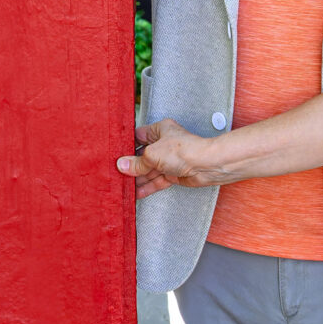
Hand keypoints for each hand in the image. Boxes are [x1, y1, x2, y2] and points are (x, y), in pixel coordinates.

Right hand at [116, 118, 231, 199]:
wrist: (207, 165)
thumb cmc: (185, 151)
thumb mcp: (152, 155)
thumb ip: (136, 162)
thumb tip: (122, 165)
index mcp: (160, 130)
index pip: (138, 136)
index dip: (127, 146)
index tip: (115, 156)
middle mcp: (164, 144)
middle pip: (143, 156)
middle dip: (131, 166)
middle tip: (117, 174)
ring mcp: (170, 159)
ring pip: (150, 170)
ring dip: (138, 179)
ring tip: (125, 186)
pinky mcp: (175, 173)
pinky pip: (157, 180)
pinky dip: (148, 187)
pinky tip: (137, 192)